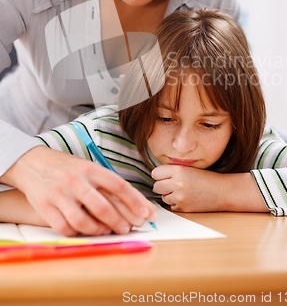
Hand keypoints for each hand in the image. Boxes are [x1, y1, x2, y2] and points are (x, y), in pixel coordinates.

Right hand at [1, 146, 156, 236]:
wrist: (31, 162)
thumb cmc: (66, 168)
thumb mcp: (87, 168)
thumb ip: (106, 184)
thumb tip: (133, 204)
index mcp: (90, 169)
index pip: (118, 185)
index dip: (135, 201)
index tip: (146, 213)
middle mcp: (76, 181)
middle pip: (102, 206)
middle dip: (119, 221)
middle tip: (127, 229)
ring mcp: (59, 195)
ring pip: (83, 221)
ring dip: (98, 230)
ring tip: (106, 231)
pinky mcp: (45, 207)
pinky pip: (64, 227)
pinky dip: (77, 233)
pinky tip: (84, 231)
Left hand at [151, 165, 268, 212]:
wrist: (222, 191)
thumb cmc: (207, 179)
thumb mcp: (189, 169)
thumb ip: (173, 171)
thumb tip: (156, 176)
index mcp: (179, 170)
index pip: (155, 173)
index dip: (159, 175)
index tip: (164, 176)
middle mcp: (177, 183)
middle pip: (156, 186)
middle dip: (162, 186)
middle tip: (171, 185)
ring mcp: (179, 197)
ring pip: (163, 197)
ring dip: (169, 195)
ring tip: (182, 192)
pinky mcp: (183, 208)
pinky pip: (171, 206)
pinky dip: (176, 204)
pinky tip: (186, 199)